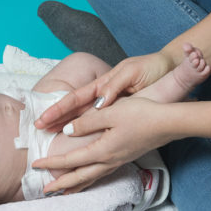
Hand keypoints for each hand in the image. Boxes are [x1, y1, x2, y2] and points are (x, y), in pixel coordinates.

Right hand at [34, 51, 175, 131]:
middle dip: (56, 118)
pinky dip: (88, 131)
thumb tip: (99, 102)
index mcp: (104, 84)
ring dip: (67, 126)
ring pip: (85, 118)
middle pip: (75, 109)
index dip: (59, 108)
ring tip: (51, 137)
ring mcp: (112, 105)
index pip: (76, 98)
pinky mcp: (121, 112)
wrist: (171, 69)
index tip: (44, 118)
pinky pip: (100, 124)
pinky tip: (80, 142)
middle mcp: (104, 95)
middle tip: (38, 129)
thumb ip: (115, 85)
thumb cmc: (153, 68)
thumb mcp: (133, 73)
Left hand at [35, 97, 172, 193]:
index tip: (36, 165)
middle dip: (61, 185)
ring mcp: (119, 161)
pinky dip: (90, 178)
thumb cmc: (142, 114)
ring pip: (92, 178)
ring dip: (76, 186)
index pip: (71, 161)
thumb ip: (87, 122)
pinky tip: (90, 177)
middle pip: (80, 177)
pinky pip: (102, 173)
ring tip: (64, 193)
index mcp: (103, 150)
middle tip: (44, 192)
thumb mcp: (111, 113)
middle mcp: (109, 160)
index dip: (52, 163)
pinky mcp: (125, 157)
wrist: (170, 123)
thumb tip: (67, 131)